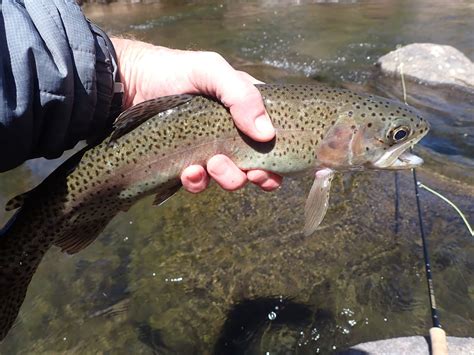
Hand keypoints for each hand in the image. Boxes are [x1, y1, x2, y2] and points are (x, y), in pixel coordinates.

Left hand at [111, 38, 281, 192]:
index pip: (272, 140)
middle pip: (255, 167)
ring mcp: (209, 151)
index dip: (276, 160)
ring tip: (210, 165)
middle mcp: (231, 134)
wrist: (130, 85)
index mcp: (245, 112)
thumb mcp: (211, 71)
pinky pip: (199, 183)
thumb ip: (242, 95)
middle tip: (241, 170)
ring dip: (226, 178)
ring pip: (229, 178)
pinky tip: (188, 172)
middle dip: (250, 175)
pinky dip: (197, 182)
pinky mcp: (187, 164)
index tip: (268, 170)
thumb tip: (267, 134)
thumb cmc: (174, 71)